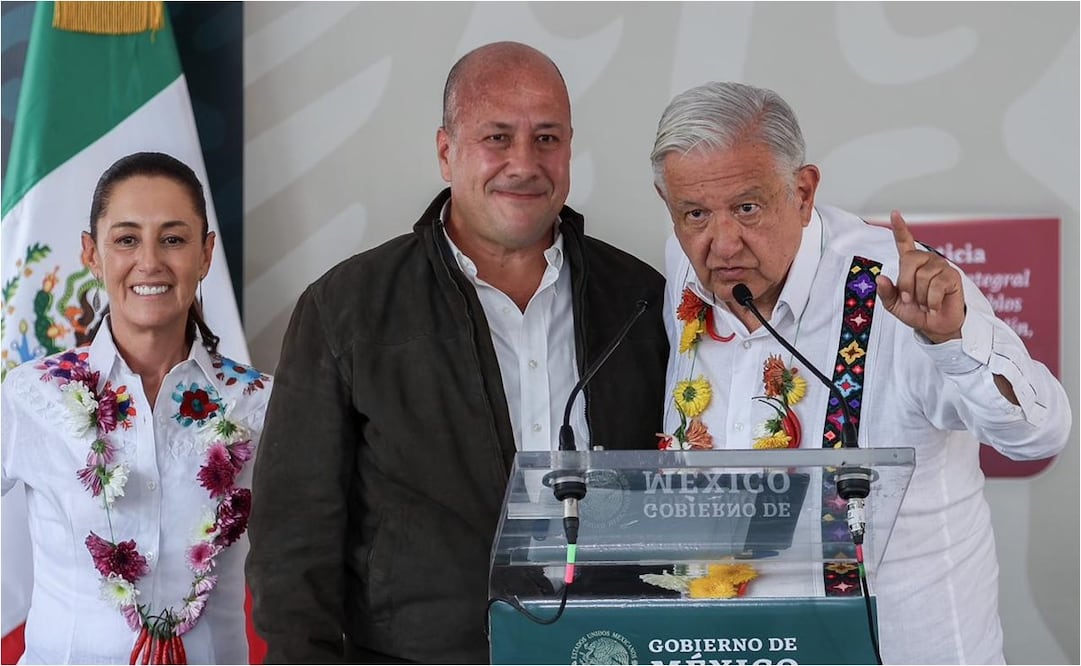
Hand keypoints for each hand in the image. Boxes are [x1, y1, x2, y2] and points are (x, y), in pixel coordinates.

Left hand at [875, 210, 964, 342]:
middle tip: (910, 299)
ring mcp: (940, 266)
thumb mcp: (894, 305)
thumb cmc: (916, 313)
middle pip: (908, 261)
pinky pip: (936, 286)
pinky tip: (934, 306)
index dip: (899, 228)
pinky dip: (931, 301)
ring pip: (922, 276)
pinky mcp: (953, 276)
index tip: (895, 213)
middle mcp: (926, 261)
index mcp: (910, 264)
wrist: (935, 327)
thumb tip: (880, 278)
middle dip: (905, 284)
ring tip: (925, 303)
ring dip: (920, 296)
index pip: (904, 242)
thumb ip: (886, 292)